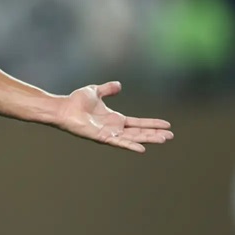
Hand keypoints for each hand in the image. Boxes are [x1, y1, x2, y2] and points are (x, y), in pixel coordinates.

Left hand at [55, 81, 172, 152]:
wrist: (64, 107)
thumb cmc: (76, 101)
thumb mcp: (96, 91)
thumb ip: (108, 89)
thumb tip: (119, 85)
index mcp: (115, 119)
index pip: (138, 123)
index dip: (152, 124)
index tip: (167, 125)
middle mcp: (114, 128)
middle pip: (139, 132)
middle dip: (155, 134)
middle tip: (171, 135)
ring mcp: (109, 134)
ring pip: (133, 138)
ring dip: (148, 139)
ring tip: (163, 140)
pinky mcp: (102, 138)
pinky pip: (119, 143)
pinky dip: (130, 145)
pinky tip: (142, 148)